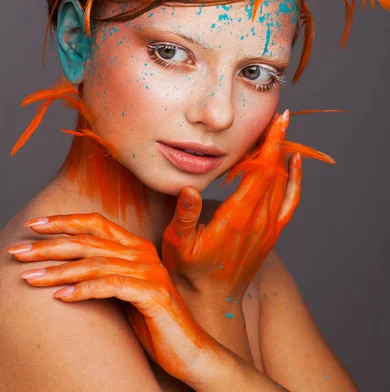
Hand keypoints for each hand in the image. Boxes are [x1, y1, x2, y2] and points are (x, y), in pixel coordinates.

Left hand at [7, 214, 220, 384]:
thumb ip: (103, 272)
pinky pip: (111, 286)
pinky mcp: (152, 294)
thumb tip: (61, 266)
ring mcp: (149, 272)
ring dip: (57, 271)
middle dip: (49, 246)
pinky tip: (60, 297)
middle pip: (89, 242)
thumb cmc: (150, 321)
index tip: (34, 225)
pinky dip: (83, 290)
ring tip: (29, 278)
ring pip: (94, 264)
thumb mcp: (123, 290)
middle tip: (18, 251)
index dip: (65, 221)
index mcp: (136, 246)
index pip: (96, 223)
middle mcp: (143, 253)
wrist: (188, 349)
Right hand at [162, 110, 300, 303]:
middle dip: (278, 141)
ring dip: (284, 156)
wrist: (213, 300)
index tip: (276, 122)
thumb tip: (190, 189)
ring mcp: (268, 228)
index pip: (260, 172)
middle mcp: (258, 221)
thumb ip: (185, 215)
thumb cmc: (191, 270)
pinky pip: (289, 203)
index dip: (270, 145)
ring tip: (284, 131)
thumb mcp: (178, 243)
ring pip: (282, 184)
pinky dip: (295, 181)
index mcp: (237, 218)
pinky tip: (294, 165)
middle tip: (281, 116)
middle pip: (274, 172)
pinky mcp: (271, 234)